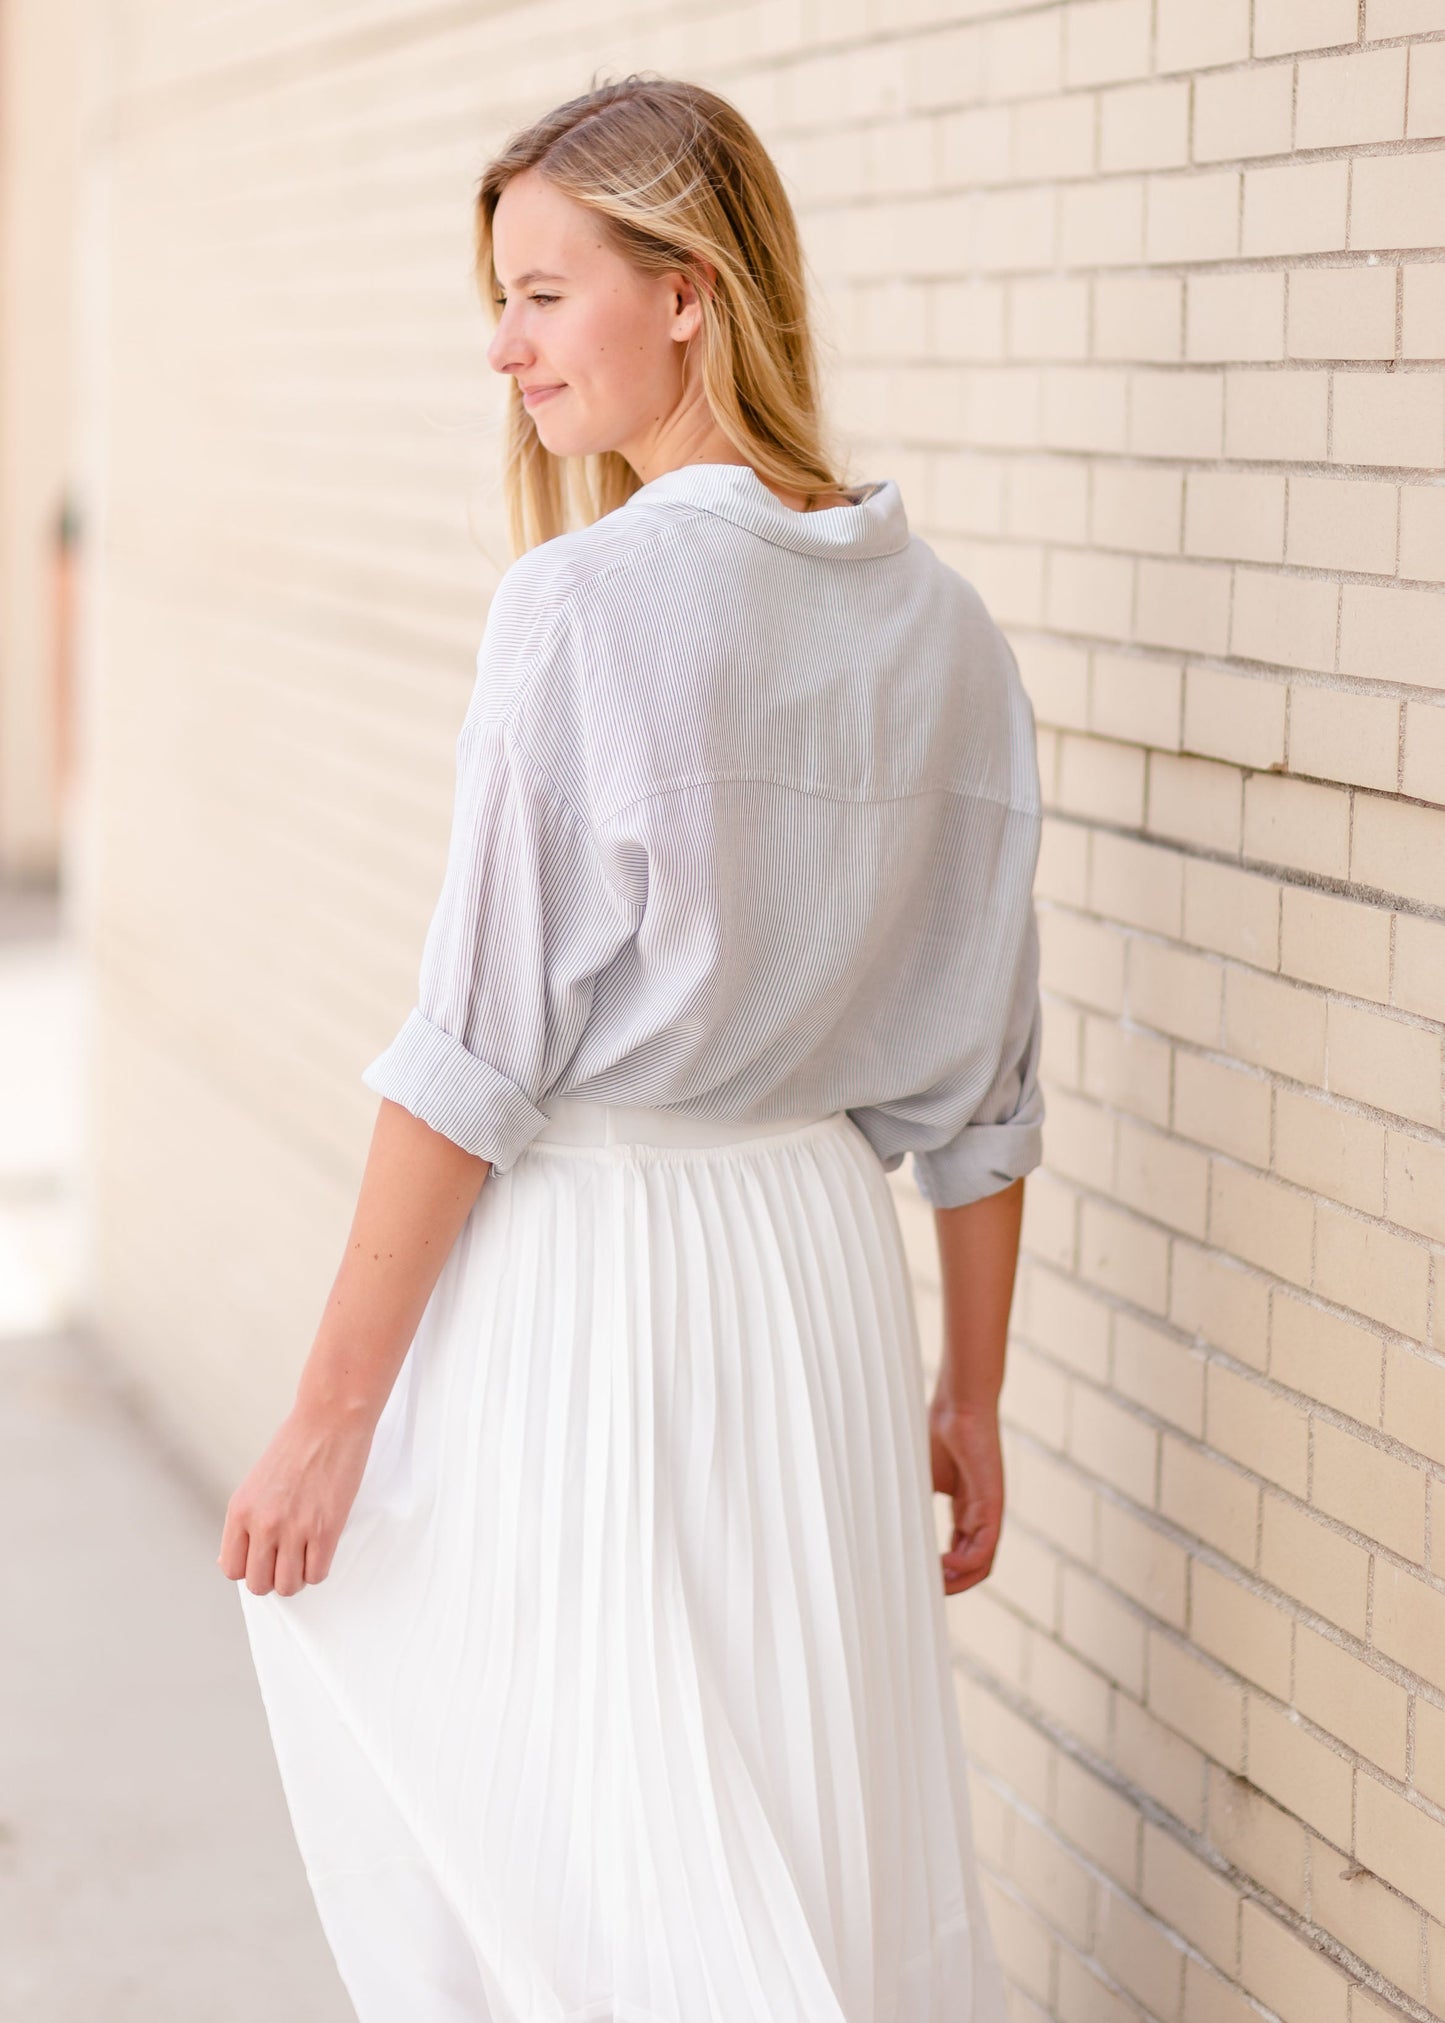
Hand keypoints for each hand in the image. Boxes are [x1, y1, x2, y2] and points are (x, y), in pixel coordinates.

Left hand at [217, 1402, 377, 1596]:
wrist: (330, 1420)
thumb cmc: (296, 1446)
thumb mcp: (255, 1484)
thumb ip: (244, 1521)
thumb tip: (233, 1559)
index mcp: (240, 1510)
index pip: (232, 1569)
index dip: (251, 1569)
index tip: (265, 1559)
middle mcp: (262, 1523)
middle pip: (259, 1584)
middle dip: (274, 1577)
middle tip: (288, 1559)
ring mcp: (294, 1528)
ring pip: (288, 1586)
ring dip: (298, 1577)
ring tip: (306, 1556)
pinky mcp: (325, 1529)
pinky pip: (317, 1574)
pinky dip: (319, 1568)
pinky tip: (322, 1548)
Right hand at [928, 1393, 1002, 1595]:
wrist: (958, 1407)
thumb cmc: (937, 1435)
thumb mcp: (919, 1480)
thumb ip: (911, 1505)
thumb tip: (878, 1529)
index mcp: (966, 1510)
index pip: (959, 1553)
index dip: (941, 1572)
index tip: (919, 1578)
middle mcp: (980, 1516)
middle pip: (972, 1565)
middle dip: (950, 1584)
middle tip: (923, 1592)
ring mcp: (989, 1512)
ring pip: (981, 1563)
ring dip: (959, 1581)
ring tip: (934, 1587)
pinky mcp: (993, 1506)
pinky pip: (985, 1548)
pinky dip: (966, 1565)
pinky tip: (943, 1567)